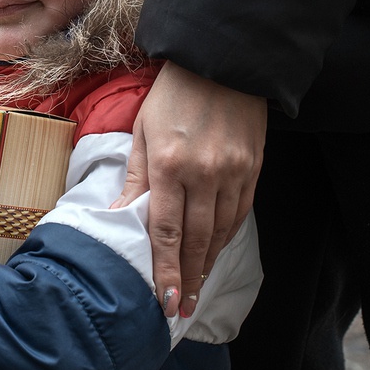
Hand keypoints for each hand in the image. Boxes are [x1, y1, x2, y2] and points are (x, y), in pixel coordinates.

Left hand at [112, 61, 265, 318]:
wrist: (220, 62)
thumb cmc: (172, 94)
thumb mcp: (143, 129)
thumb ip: (135, 177)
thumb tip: (117, 214)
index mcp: (169, 163)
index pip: (167, 230)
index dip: (165, 268)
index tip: (163, 298)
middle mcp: (203, 173)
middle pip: (196, 239)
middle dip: (186, 277)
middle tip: (180, 307)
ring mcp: (233, 172)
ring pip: (220, 231)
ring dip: (207, 263)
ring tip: (195, 287)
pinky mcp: (253, 168)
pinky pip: (239, 214)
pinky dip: (226, 237)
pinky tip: (215, 252)